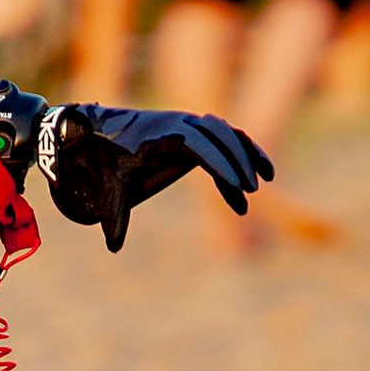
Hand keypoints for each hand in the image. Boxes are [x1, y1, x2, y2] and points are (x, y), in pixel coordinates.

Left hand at [32, 102, 273, 252]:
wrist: (101, 136)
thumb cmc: (109, 162)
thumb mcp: (113, 188)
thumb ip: (115, 215)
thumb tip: (112, 245)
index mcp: (165, 134)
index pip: (202, 144)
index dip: (223, 163)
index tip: (240, 185)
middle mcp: (182, 125)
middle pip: (221, 135)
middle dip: (240, 160)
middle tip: (252, 190)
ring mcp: (191, 127)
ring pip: (228, 134)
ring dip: (248, 154)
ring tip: (268, 178)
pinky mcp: (196, 135)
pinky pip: (226, 143)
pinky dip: (242, 157)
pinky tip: (253, 188)